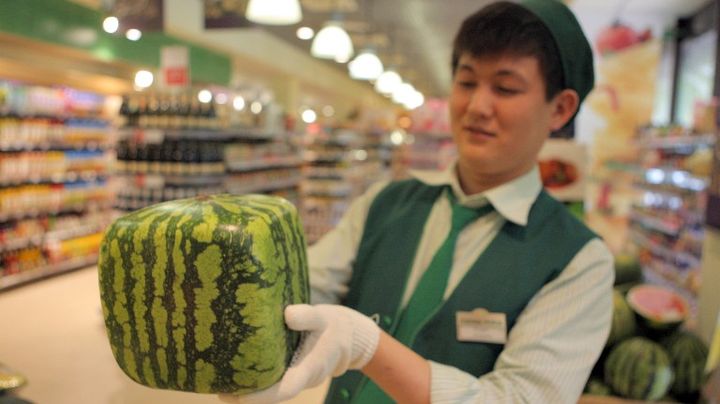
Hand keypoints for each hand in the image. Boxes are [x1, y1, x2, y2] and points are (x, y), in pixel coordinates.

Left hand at [219, 304, 379, 403]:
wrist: (347, 337)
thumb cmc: (333, 327)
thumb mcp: (324, 318)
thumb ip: (308, 316)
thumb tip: (287, 314)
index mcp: (309, 370)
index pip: (284, 390)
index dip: (262, 396)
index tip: (239, 396)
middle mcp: (299, 378)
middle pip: (271, 395)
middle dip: (245, 395)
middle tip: (218, 388)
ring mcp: (294, 377)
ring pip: (269, 389)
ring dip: (246, 388)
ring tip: (219, 380)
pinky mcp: (289, 372)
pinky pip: (270, 380)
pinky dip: (253, 378)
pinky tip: (234, 369)